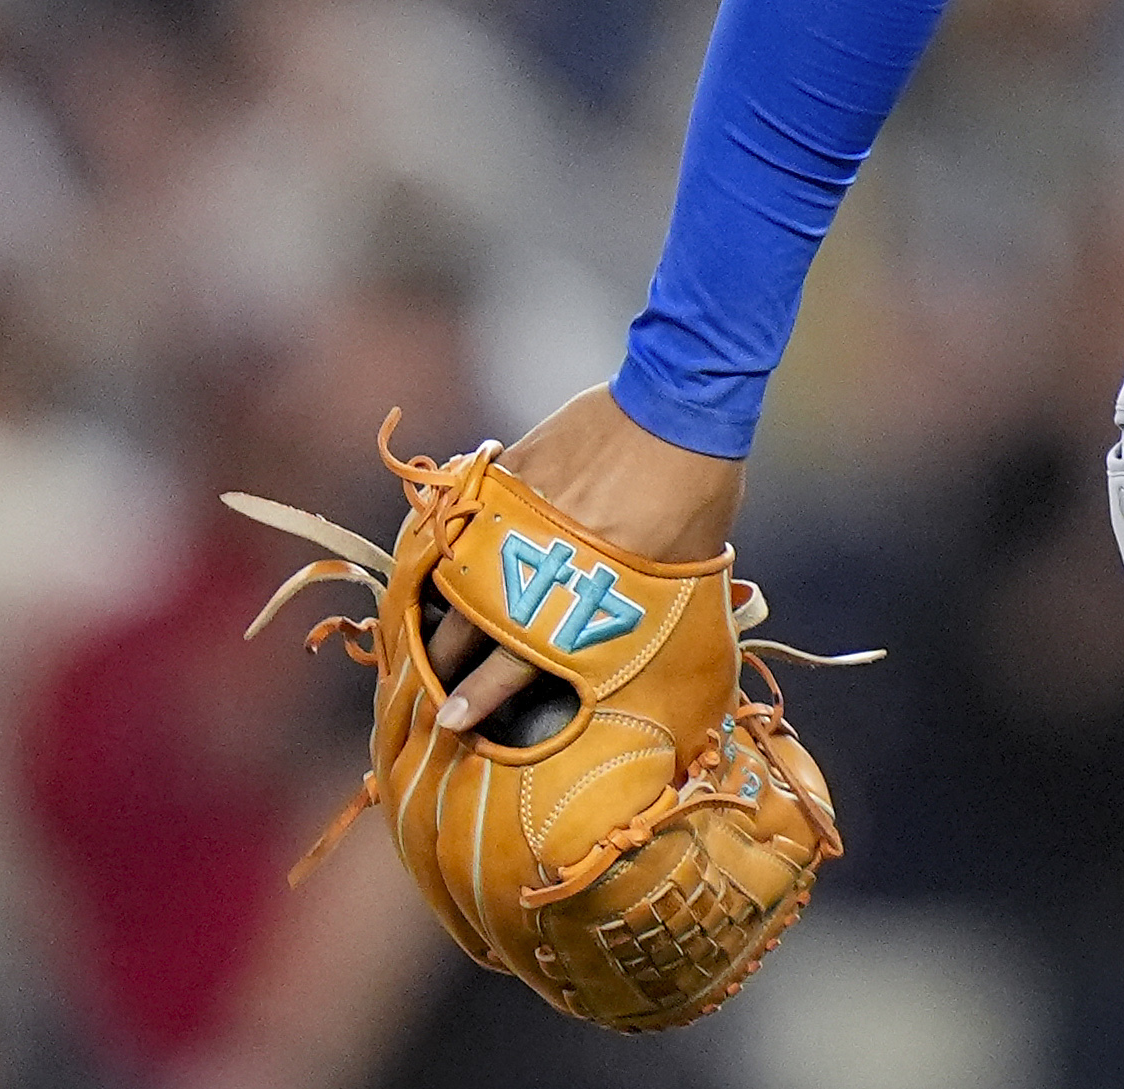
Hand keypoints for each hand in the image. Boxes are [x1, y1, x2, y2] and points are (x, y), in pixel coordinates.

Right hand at [431, 384, 746, 733]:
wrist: (680, 403)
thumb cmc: (698, 489)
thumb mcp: (685, 568)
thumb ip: (648, 603)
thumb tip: (636, 634)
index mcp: (586, 590)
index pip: (519, 659)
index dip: (482, 694)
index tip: (453, 719)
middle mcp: (541, 556)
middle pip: (474, 621)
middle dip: (446, 658)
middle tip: (433, 683)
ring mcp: (516, 511)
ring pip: (455, 570)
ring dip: (439, 604)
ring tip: (425, 631)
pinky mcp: (509, 470)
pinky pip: (466, 512)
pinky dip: (452, 539)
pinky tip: (442, 559)